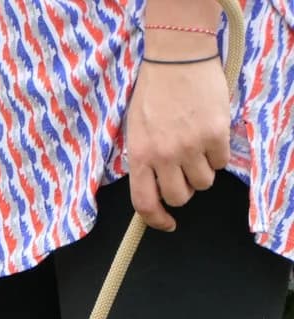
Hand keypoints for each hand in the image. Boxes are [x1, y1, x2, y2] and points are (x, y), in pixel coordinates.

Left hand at [126, 34, 230, 230]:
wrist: (176, 60)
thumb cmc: (152, 93)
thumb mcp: (134, 130)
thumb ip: (142, 159)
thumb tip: (152, 186)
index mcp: (138, 156)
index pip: (144, 202)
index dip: (156, 219)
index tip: (167, 223)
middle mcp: (163, 156)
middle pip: (180, 197)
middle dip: (183, 190)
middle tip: (183, 172)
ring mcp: (190, 146)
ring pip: (203, 182)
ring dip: (201, 171)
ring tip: (195, 148)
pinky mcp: (215, 134)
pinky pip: (221, 162)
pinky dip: (217, 155)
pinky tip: (209, 136)